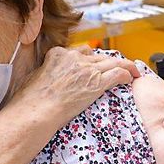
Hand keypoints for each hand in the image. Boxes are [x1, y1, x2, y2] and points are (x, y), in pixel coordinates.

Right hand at [11, 46, 140, 123]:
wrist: (36, 111)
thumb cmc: (30, 102)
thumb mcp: (34, 78)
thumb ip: (46, 72)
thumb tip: (48, 77)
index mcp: (57, 54)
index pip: (81, 51)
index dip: (90, 59)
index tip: (95, 65)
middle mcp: (74, 58)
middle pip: (98, 55)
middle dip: (108, 62)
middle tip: (117, 68)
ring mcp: (86, 69)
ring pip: (113, 61)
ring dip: (125, 66)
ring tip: (133, 70)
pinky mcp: (96, 82)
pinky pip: (118, 73)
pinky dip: (127, 74)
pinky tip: (131, 78)